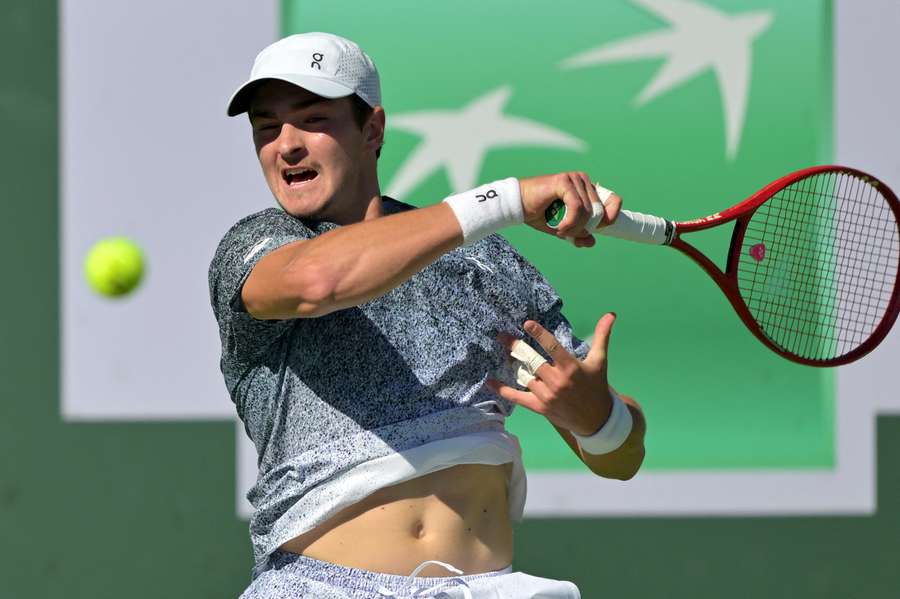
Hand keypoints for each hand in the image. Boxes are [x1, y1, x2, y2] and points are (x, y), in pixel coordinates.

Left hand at [487, 313, 616, 435]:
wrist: (597, 419)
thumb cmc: (597, 386)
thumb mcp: (599, 360)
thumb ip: (602, 336)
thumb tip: (611, 314)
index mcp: (572, 367)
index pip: (553, 347)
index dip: (540, 334)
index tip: (527, 324)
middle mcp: (558, 381)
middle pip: (533, 361)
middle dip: (516, 347)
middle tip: (501, 336)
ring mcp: (548, 395)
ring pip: (526, 376)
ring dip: (514, 365)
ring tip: (500, 351)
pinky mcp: (540, 407)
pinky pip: (518, 397)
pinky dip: (503, 390)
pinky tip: (491, 381)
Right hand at [519, 173, 622, 247]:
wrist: (517, 206)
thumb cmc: (539, 214)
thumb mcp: (563, 228)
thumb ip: (578, 234)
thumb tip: (592, 242)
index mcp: (587, 189)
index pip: (613, 201)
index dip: (610, 217)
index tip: (598, 229)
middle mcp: (583, 180)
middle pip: (599, 212)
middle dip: (584, 228)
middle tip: (566, 231)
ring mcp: (574, 179)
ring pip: (588, 211)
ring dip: (574, 227)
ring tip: (559, 229)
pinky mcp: (564, 181)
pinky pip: (577, 207)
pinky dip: (570, 222)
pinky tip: (559, 226)